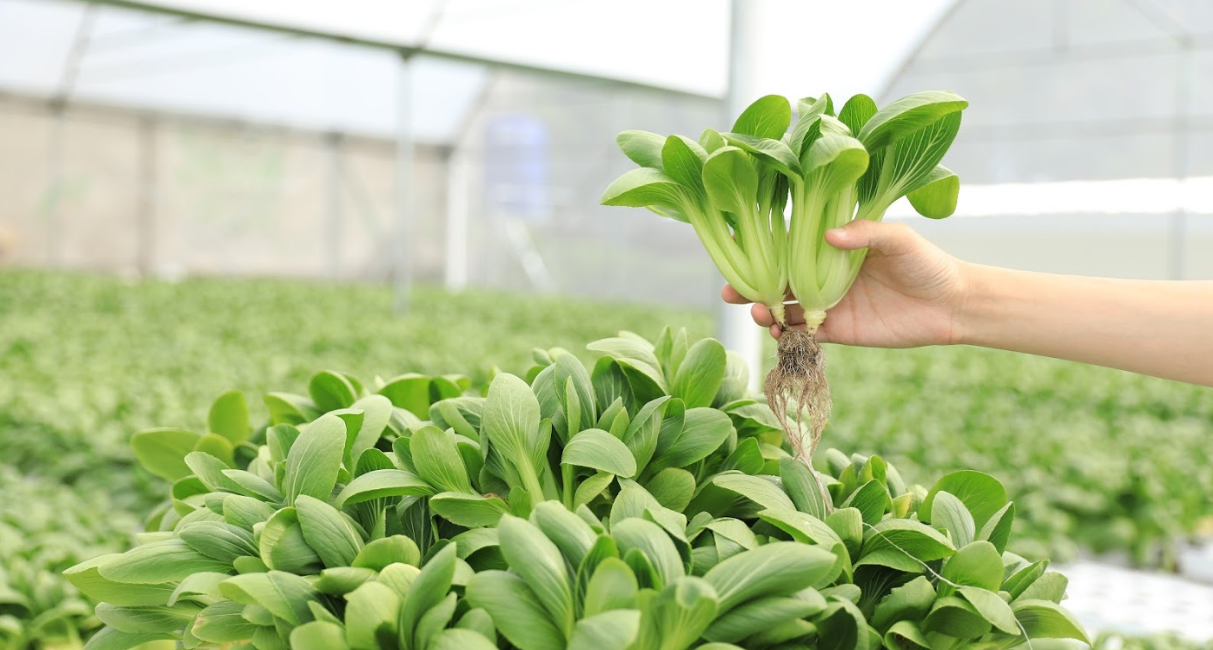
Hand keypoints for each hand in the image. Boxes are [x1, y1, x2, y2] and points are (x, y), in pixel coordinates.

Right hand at [722, 220, 967, 347]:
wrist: (953, 305)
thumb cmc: (927, 263)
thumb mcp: (899, 239)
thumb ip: (865, 233)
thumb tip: (828, 235)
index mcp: (833, 247)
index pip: (789, 244)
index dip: (762, 246)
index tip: (734, 245)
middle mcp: (824, 275)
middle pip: (778, 279)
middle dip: (751, 285)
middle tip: (730, 291)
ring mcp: (829, 303)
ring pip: (785, 309)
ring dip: (765, 311)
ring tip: (757, 311)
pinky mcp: (839, 331)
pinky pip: (804, 334)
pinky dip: (786, 335)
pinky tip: (777, 333)